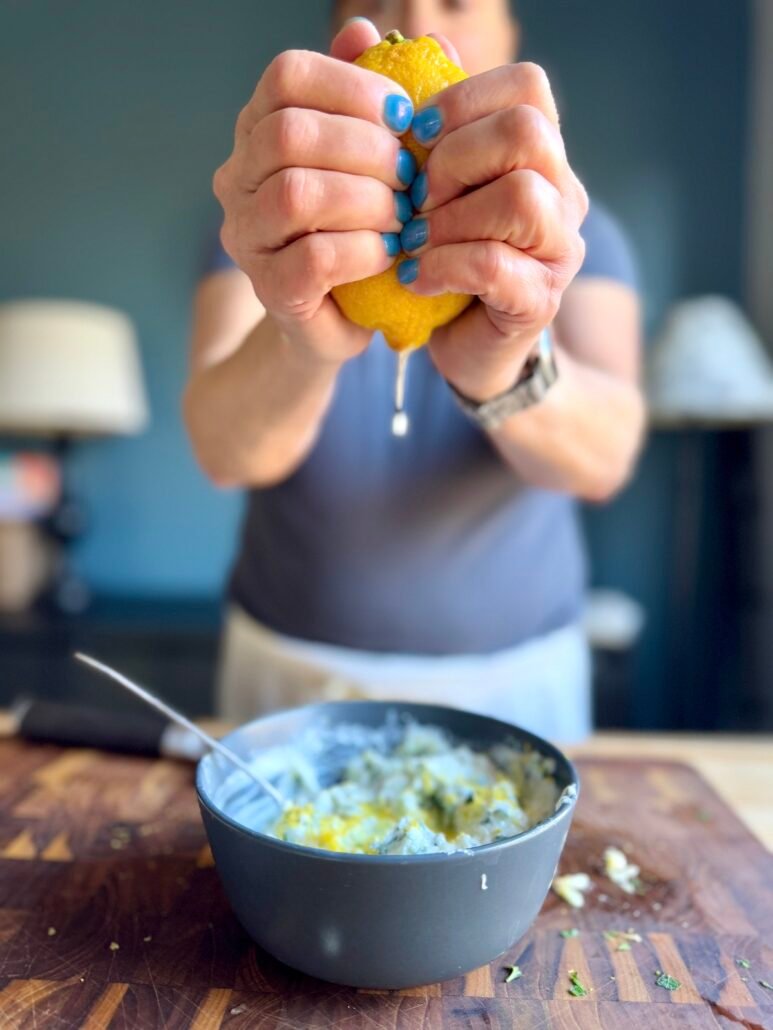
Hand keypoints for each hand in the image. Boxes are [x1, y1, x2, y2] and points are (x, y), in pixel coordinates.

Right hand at [213, 20, 414, 364]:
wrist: (339, 321)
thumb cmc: (359, 230)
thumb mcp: (373, 162)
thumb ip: (372, 100)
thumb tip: (367, 31)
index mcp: (258, 130)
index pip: (287, 77)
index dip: (351, 86)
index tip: (403, 114)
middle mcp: (236, 179)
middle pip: (289, 134)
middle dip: (365, 149)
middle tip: (409, 175)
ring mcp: (246, 238)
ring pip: (296, 195)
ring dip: (366, 201)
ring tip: (401, 216)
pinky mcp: (270, 291)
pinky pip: (313, 257)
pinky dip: (363, 250)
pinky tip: (387, 253)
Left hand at [397, 62, 588, 400]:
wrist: (464, 347)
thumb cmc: (442, 259)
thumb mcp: (423, 186)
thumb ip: (405, 118)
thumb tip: (363, 34)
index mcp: (540, 155)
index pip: (527, 89)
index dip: (463, 101)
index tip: (416, 138)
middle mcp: (562, 195)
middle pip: (528, 134)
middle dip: (456, 159)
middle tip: (417, 196)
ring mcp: (558, 250)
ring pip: (520, 197)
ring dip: (450, 217)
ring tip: (414, 241)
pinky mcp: (539, 301)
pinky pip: (495, 265)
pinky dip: (444, 266)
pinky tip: (416, 277)